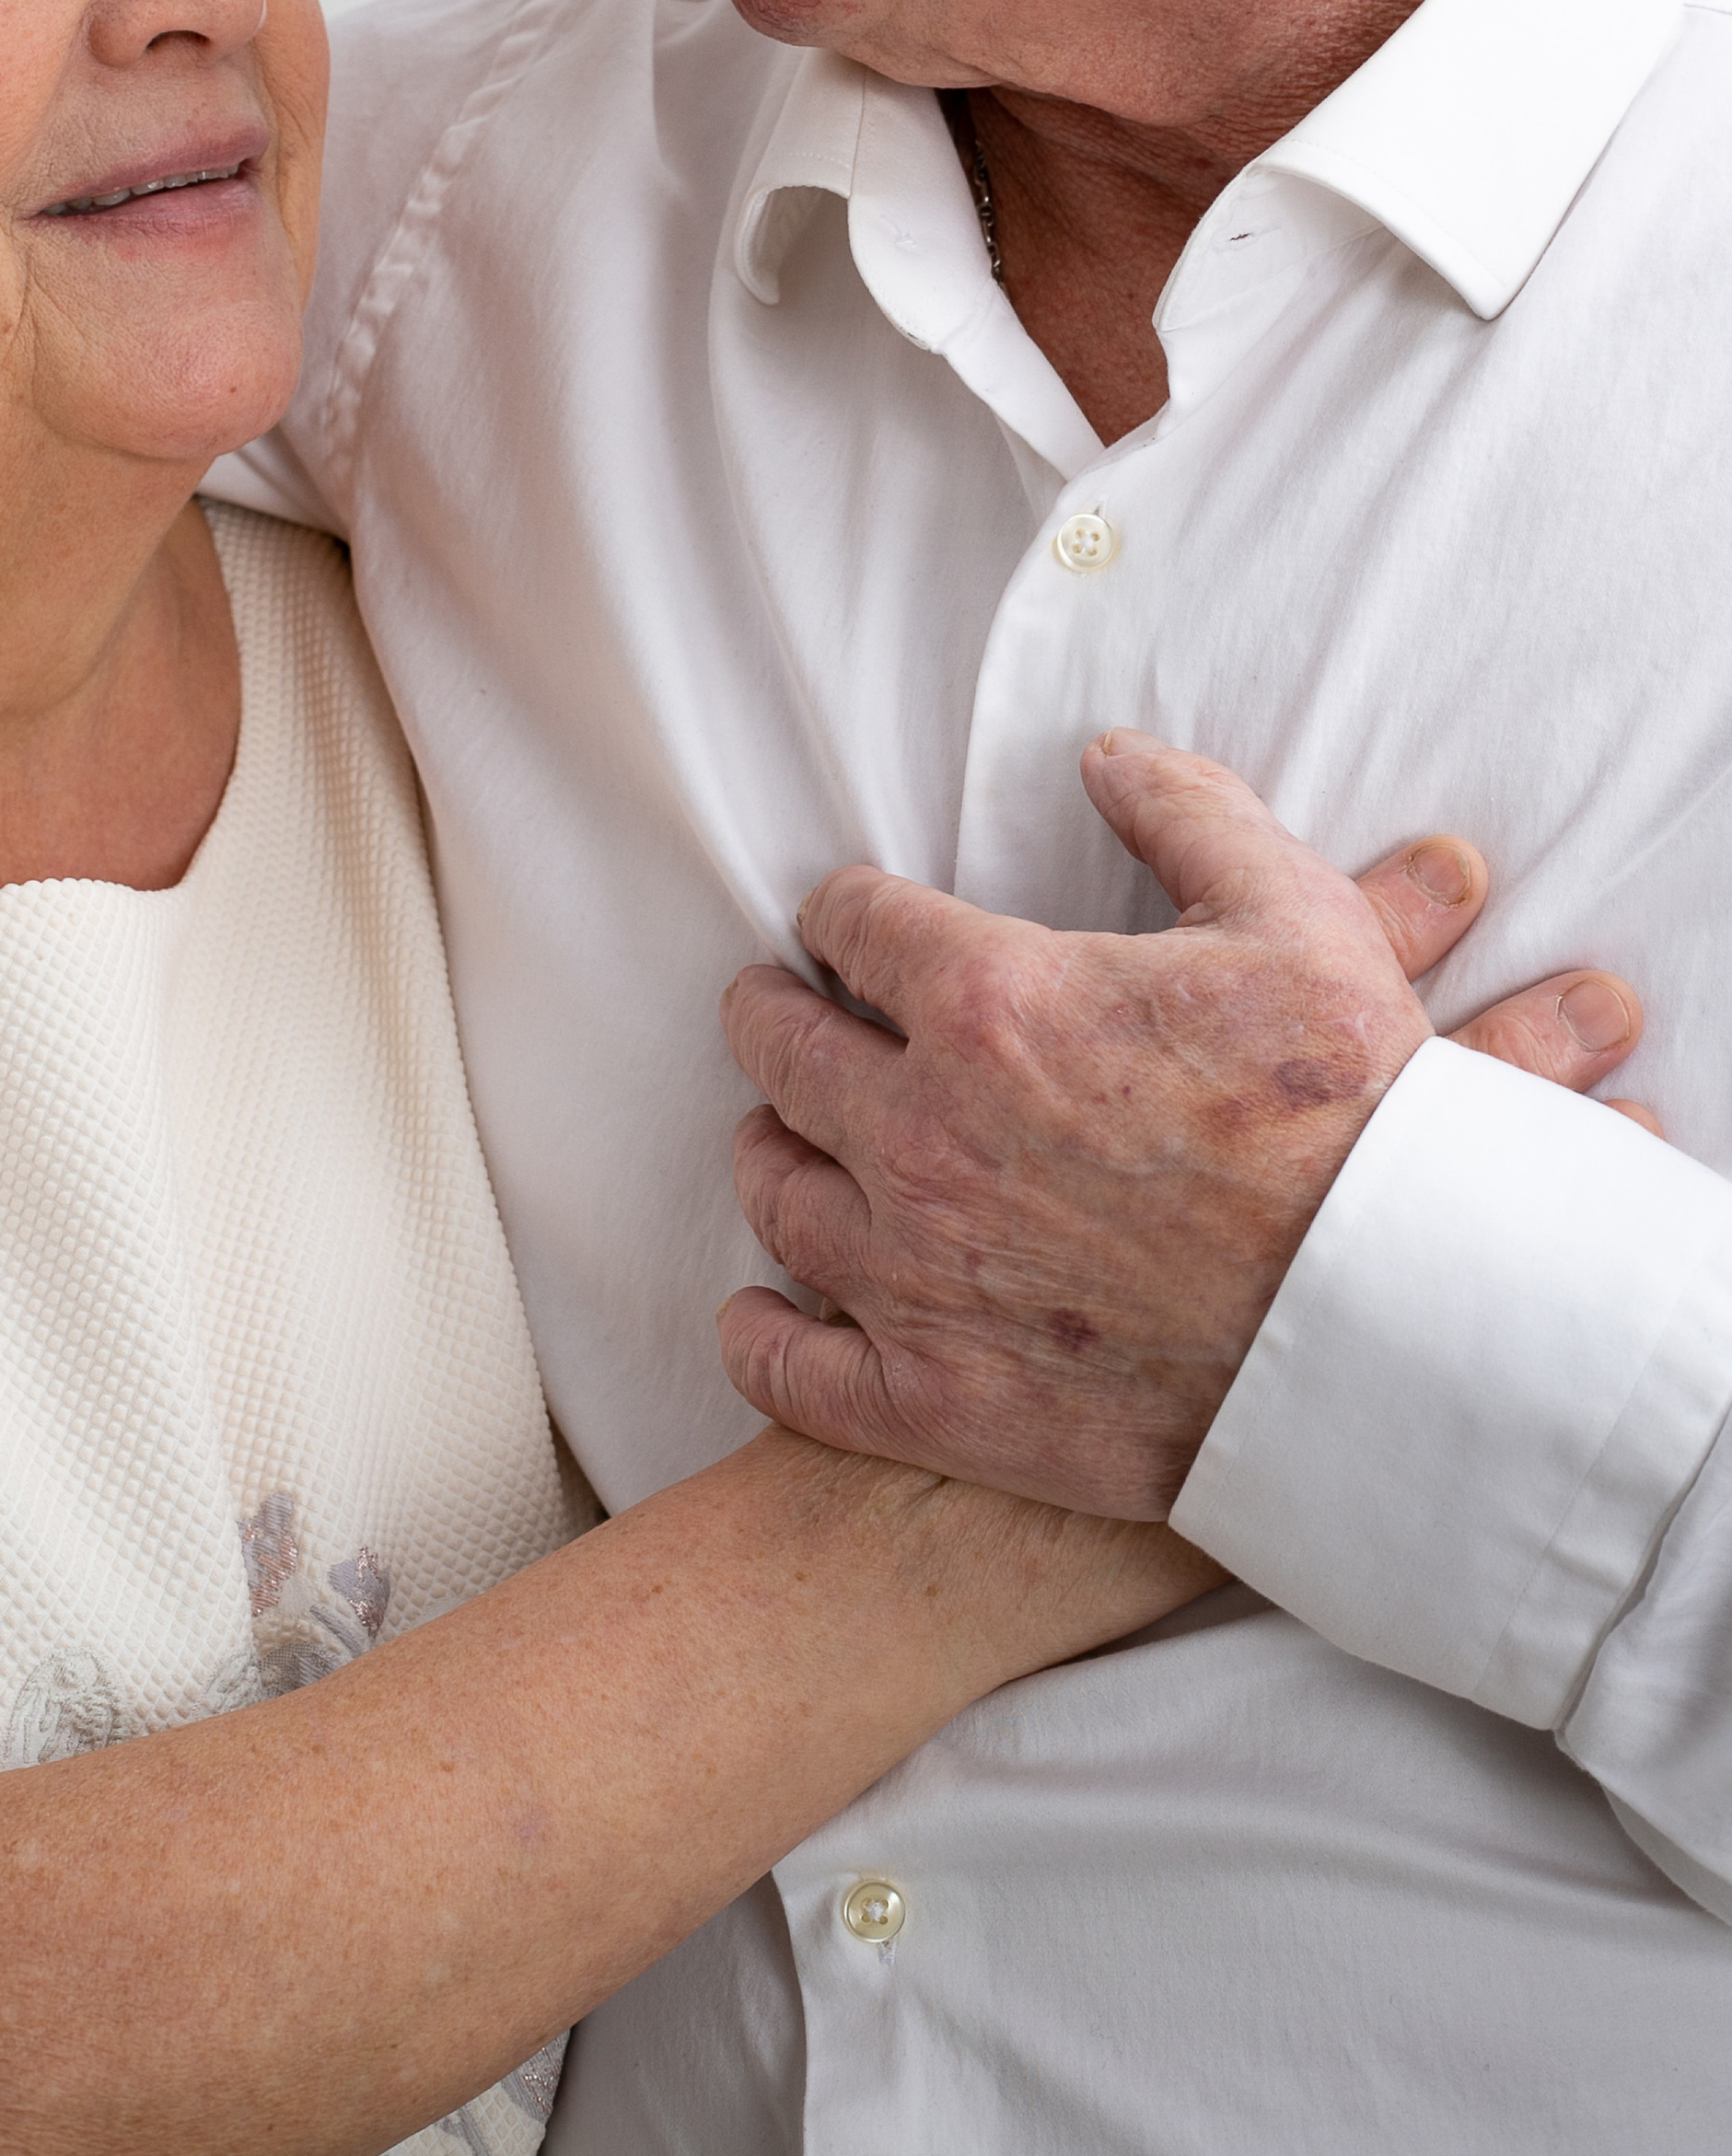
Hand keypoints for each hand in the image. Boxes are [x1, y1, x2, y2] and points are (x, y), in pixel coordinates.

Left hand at [718, 736, 1652, 1519]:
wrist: (1397, 1331)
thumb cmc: (1354, 1119)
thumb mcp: (1295, 917)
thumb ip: (1189, 811)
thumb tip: (1110, 755)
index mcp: (988, 1003)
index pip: (854, 925)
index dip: (843, 910)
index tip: (846, 919)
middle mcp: (922, 1132)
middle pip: (783, 1049)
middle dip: (774, 1013)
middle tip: (775, 1006)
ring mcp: (917, 1273)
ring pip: (777, 1192)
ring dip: (769, 1150)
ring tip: (779, 1133)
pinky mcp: (935, 1400)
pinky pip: (791, 1367)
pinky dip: (760, 1335)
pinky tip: (759, 1314)